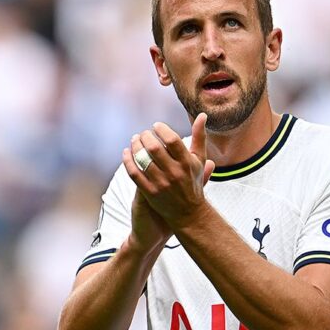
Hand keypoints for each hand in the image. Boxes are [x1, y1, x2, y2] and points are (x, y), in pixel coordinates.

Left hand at [123, 114, 214, 228]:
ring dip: (135, 146)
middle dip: (145, 136)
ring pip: (142, 160)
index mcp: (187, 163)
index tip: (156, 126)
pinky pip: (134, 173)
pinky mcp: (149, 193)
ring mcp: (161, 184)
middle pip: (154, 148)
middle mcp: (174, 173)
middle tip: (143, 133)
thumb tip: (202, 115)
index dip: (161, 129)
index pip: (171, 140)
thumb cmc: (193, 182)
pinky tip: (127, 153)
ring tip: (135, 140)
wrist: (189, 213)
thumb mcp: (199, 160)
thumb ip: (199, 137)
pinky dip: (128, 161)